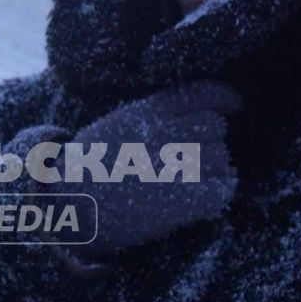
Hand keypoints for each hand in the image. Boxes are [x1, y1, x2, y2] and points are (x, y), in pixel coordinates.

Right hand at [66, 80, 240, 257]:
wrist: (65, 207)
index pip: (202, 94)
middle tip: (201, 154)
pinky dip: (223, 191)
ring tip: (199, 178)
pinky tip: (212, 195)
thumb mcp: (114, 125)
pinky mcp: (182, 201)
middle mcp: (164, 134)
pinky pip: (223, 190)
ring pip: (221, 158)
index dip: (226, 99)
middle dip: (213, 140)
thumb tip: (190, 116)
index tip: (235, 107)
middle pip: (215, 127)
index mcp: (145, 113)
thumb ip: (149, 117)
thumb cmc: (85, 169)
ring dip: (217, 167)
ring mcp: (174, 168)